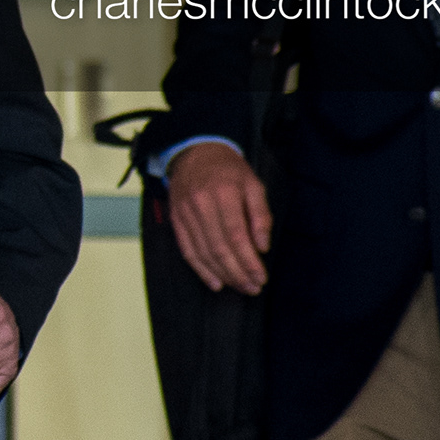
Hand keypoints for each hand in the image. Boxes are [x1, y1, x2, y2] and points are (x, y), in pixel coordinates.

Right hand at [163, 141, 272, 292]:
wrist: (194, 152)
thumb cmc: (228, 170)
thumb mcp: (253, 184)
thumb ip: (260, 215)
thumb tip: (263, 246)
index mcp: (224, 193)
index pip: (237, 235)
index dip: (249, 261)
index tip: (261, 276)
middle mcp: (201, 204)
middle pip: (219, 248)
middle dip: (238, 273)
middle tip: (253, 287)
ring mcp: (185, 214)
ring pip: (203, 253)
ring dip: (223, 275)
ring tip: (240, 286)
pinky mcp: (176, 221)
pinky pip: (187, 250)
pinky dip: (201, 270)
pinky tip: (215, 282)